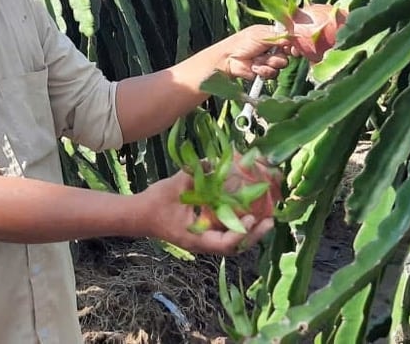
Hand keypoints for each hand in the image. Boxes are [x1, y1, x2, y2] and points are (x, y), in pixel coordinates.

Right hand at [137, 170, 274, 255]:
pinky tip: (248, 214)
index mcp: (195, 238)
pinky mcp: (203, 234)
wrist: (138, 215)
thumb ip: (195, 173)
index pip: (224, 243)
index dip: (240, 233)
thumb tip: (215, 161)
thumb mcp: (175, 185)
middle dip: (254, 236)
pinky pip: (226, 234)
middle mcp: (202, 243)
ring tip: (266, 219)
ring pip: (232, 243)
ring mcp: (203, 241)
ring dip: (249, 233)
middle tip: (271, 221)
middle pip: (234, 247)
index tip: (251, 218)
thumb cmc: (154, 203)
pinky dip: (238, 227)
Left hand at [220, 25, 292, 80]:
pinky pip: (273, 73)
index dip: (292, 44)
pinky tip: (254, 67)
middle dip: (277, 54)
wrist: (228, 60)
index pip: (289, 39)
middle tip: (268, 52)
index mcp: (272, 35)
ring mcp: (269, 60)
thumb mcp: (260, 35)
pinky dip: (263, 70)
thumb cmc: (241, 43)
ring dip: (268, 62)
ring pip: (281, 64)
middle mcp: (273, 48)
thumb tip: (293, 36)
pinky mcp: (266, 71)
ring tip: (256, 59)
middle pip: (287, 53)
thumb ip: (278, 36)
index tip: (291, 47)